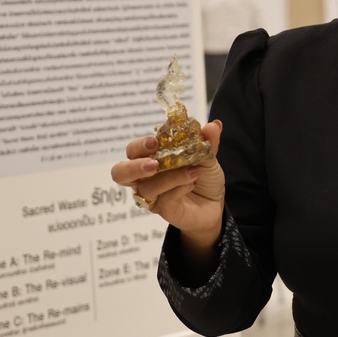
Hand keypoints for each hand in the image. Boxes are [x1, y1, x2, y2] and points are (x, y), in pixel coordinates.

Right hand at [111, 121, 225, 238]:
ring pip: (147, 187)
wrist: (216, 204)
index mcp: (152, 159)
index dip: (139, 146)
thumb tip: (214, 125)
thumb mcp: (208, 157)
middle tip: (154, 164)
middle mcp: (146, 178)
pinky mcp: (164, 210)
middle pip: (120, 173)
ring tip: (193, 171)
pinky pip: (165, 199)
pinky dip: (179, 188)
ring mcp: (154, 196)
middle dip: (134, 166)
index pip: (133, 151)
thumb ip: (208, 142)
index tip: (154, 142)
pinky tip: (192, 183)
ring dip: (170, 177)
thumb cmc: (204, 178)